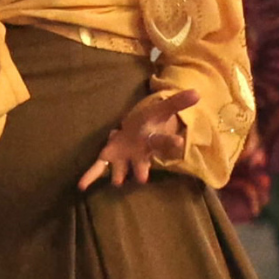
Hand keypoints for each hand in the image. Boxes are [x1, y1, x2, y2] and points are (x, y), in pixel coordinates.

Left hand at [78, 88, 199, 189]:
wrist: (138, 131)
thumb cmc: (151, 122)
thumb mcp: (162, 109)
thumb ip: (177, 102)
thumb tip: (197, 92)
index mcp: (153, 141)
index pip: (164, 142)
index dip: (171, 143)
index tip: (178, 142)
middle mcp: (140, 155)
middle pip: (142, 164)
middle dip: (142, 170)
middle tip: (143, 179)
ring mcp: (124, 160)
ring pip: (122, 171)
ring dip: (119, 174)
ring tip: (117, 182)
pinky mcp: (109, 159)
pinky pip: (98, 169)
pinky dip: (90, 176)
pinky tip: (80, 186)